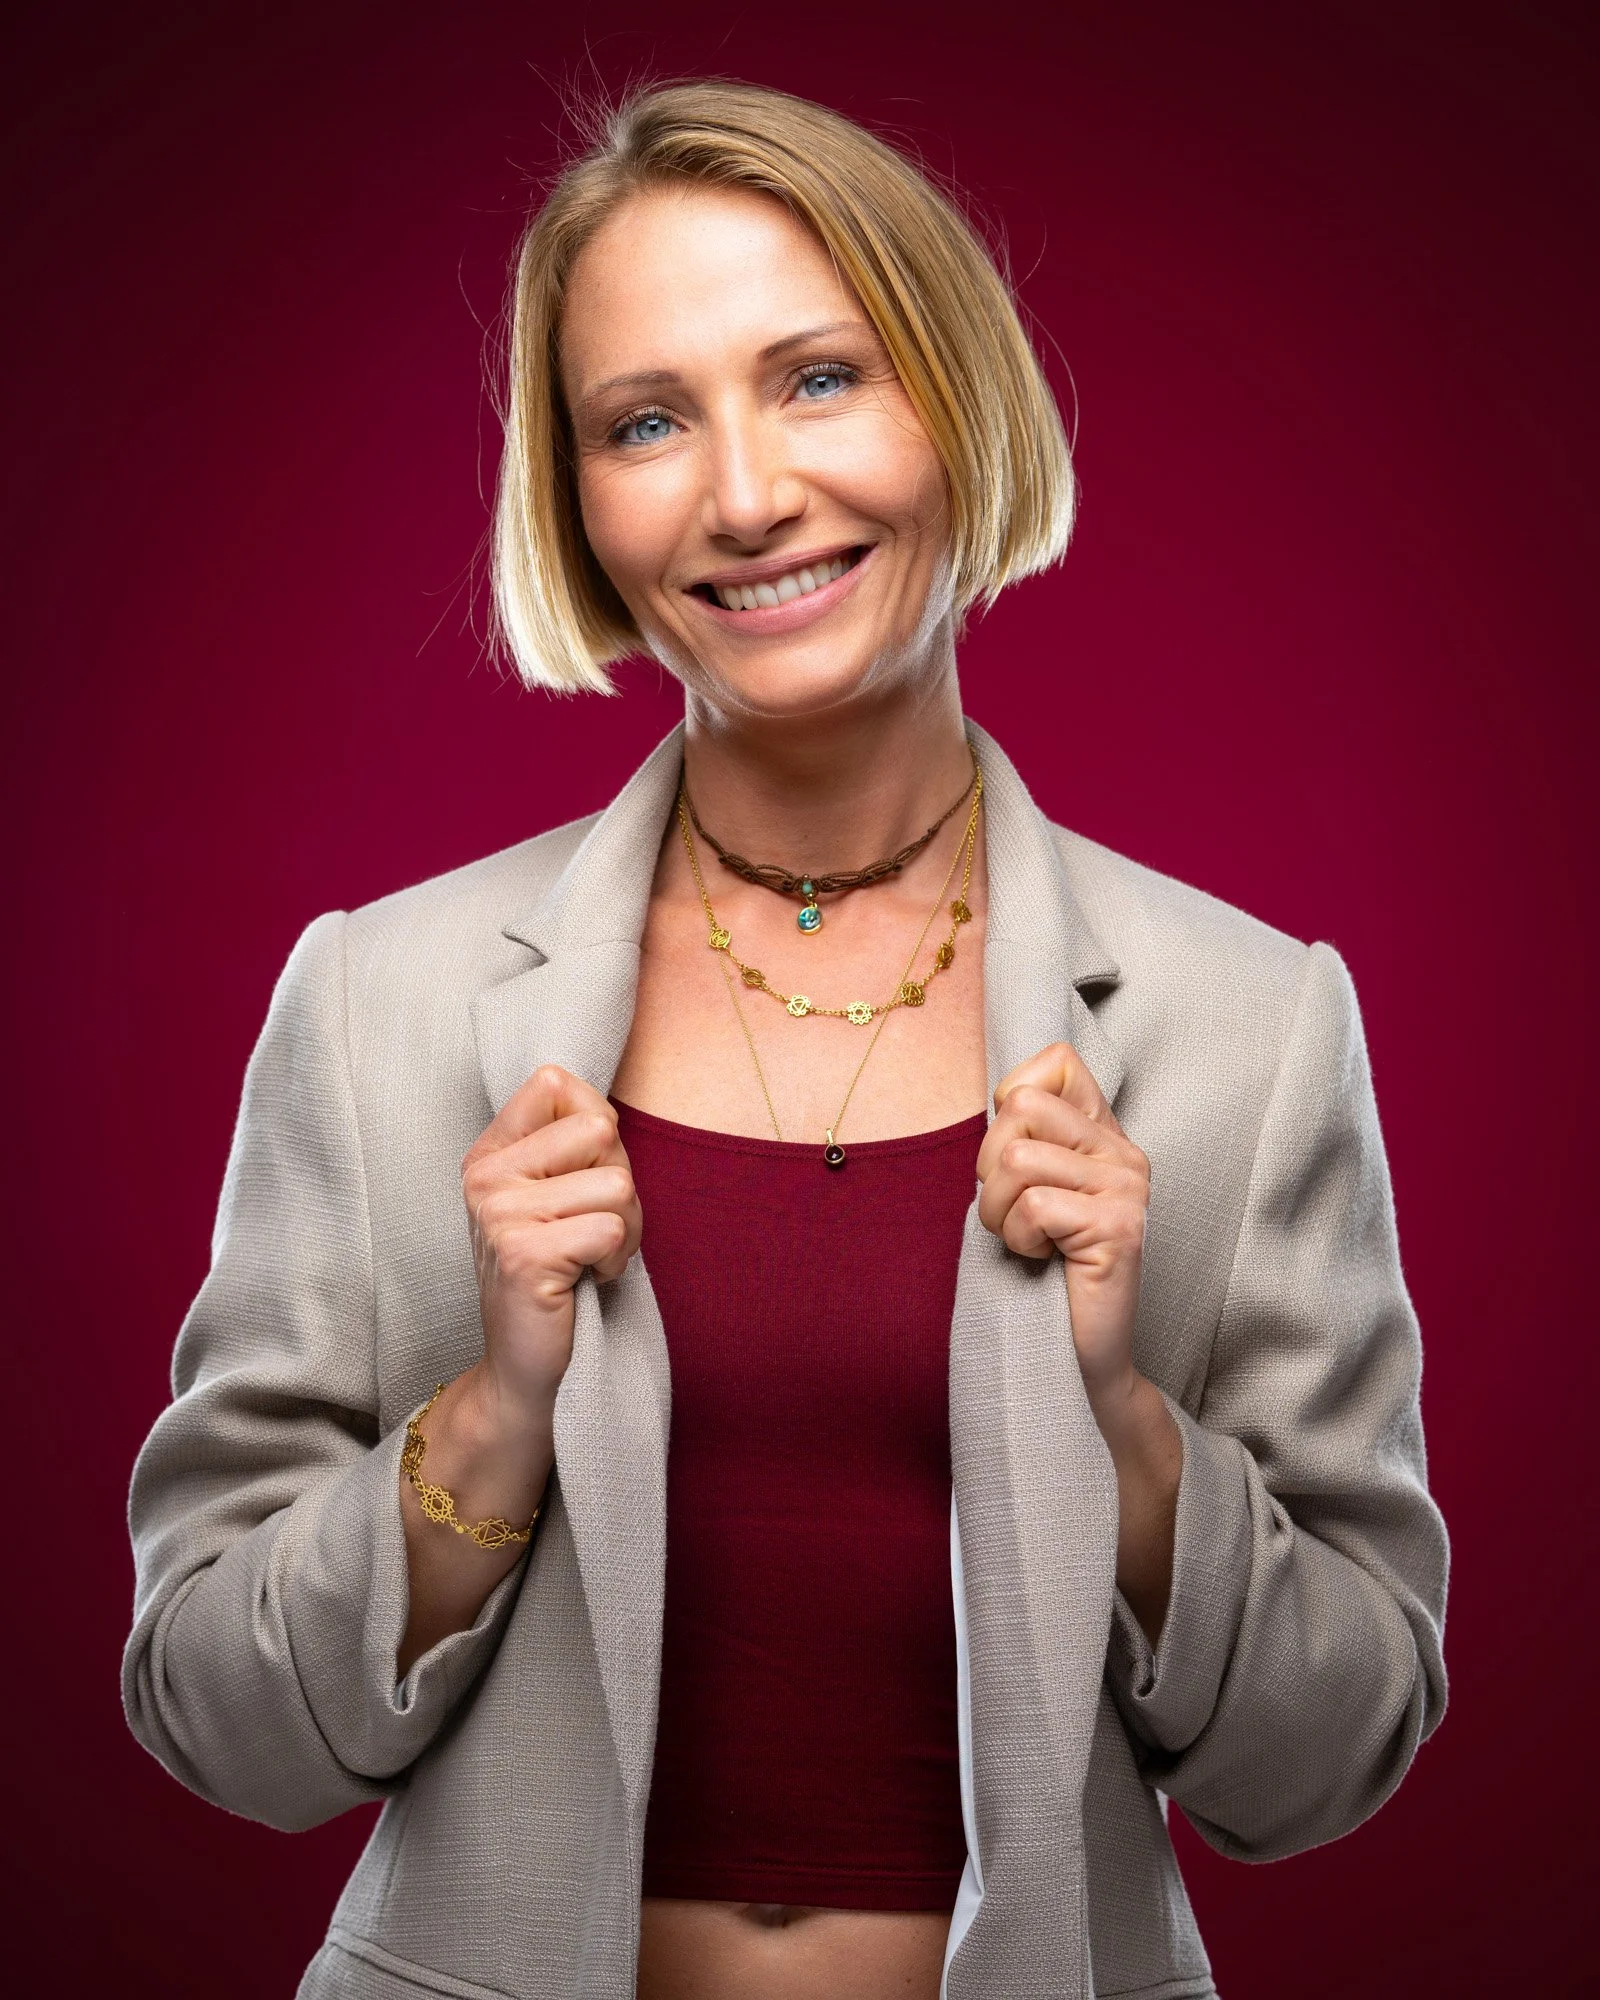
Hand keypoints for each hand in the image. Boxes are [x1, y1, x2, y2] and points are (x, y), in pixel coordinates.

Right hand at [460, 1066, 641, 1418]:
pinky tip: (585, 1279)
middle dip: (618, 1182)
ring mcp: (499, 1215)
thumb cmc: (559, 1272)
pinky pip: (612, 1231)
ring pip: (617, 1185)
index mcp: (490, 1152)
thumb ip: (574, 1142)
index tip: (579, 1178)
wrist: (526, 1364)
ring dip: (624, 1229)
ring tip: (588, 1257)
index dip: (596, 1128)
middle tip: (589, 1227)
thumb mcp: (559, 1194)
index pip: (555, 1082)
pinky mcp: (524, 1255)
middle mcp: (485, 1176)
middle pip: (600, 1131)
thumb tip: (602, 1111)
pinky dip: (616, 1261)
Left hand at [976, 1042, 1150, 1407]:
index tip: (1018, 1159)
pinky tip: (1045, 1259)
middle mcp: (1125, 1154)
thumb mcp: (1031, 1191)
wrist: (1081, 1357)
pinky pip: (1032, 1207)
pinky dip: (1018, 1240)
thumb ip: (1028, 1139)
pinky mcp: (1119, 1228)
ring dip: (998, 1211)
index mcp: (1106, 1136)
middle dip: (991, 1166)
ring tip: (1029, 1240)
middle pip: (1020, 1108)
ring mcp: (1128, 1189)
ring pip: (1017, 1159)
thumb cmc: (1043, 1272)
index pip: (1056, 1062)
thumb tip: (1002, 1098)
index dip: (1011, 1102)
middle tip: (1016, 1212)